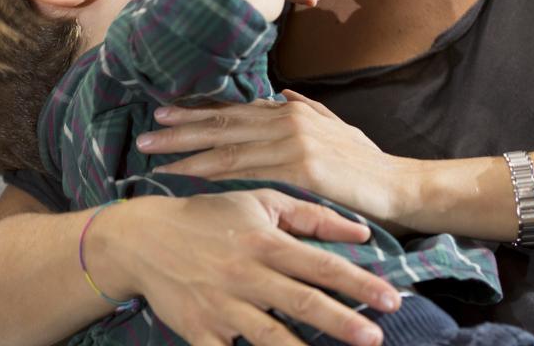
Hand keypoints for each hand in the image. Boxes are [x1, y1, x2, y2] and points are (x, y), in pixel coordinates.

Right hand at [110, 190, 400, 345]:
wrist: (143, 238)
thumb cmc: (210, 216)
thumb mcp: (260, 201)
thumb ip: (312, 215)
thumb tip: (361, 230)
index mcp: (265, 242)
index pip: (321, 264)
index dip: (359, 282)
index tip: (390, 298)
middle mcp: (246, 275)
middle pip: (302, 302)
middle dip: (341, 321)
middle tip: (374, 337)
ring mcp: (222, 306)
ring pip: (269, 336)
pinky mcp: (199, 332)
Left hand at [138, 91, 414, 229]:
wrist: (398, 185)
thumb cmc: (367, 164)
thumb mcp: (337, 129)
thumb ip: (309, 110)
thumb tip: (284, 93)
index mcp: (293, 111)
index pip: (237, 110)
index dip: (200, 111)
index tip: (167, 113)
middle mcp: (289, 118)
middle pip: (224, 122)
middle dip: (182, 126)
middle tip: (147, 132)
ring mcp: (294, 141)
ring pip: (228, 144)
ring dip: (187, 148)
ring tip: (154, 153)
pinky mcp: (300, 167)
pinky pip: (247, 169)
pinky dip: (214, 170)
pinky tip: (188, 173)